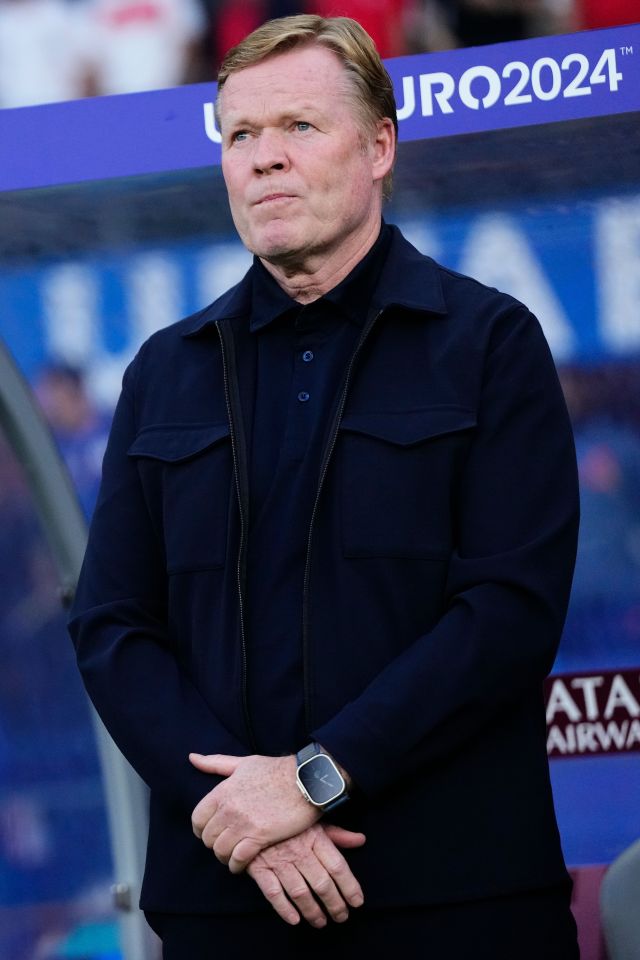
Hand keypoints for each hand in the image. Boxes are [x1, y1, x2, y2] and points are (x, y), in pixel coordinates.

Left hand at [189, 753, 318, 872]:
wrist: (307, 780)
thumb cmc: (276, 770)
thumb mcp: (244, 763)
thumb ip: (215, 763)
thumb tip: (192, 757)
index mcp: (223, 791)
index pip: (197, 819)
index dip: (201, 829)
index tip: (211, 832)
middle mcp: (229, 808)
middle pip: (207, 838)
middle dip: (214, 843)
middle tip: (226, 844)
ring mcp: (243, 823)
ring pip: (220, 851)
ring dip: (225, 856)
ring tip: (233, 856)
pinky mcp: (260, 836)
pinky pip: (238, 859)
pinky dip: (237, 865)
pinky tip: (242, 864)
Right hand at [247, 823, 364, 927]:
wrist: (251, 810)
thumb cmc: (286, 817)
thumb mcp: (313, 820)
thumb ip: (337, 834)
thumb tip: (360, 840)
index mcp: (314, 837)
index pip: (337, 866)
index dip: (350, 887)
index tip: (357, 901)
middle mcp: (298, 851)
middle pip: (321, 883)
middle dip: (334, 904)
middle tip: (341, 917)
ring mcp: (278, 860)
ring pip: (300, 892)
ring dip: (312, 911)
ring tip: (321, 922)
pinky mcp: (259, 868)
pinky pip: (272, 892)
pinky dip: (283, 909)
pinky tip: (294, 919)